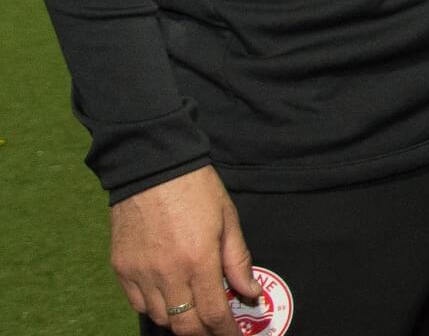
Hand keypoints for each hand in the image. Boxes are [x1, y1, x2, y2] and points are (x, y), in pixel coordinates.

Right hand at [110, 166, 259, 335]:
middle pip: (184, 325)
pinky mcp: (121, 269)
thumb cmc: (196, 189)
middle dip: (203, 332)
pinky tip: (168, 297)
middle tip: (216, 327)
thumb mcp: (228, 220)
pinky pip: (137, 303)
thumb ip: (238, 261)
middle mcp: (167, 274)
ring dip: (179, 321)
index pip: (213, 314)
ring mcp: (140, 273)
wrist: (152, 167)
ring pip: (160, 317)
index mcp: (199, 261)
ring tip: (194, 312)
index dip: (225, 332)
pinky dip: (155, 308)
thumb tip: (250, 293)